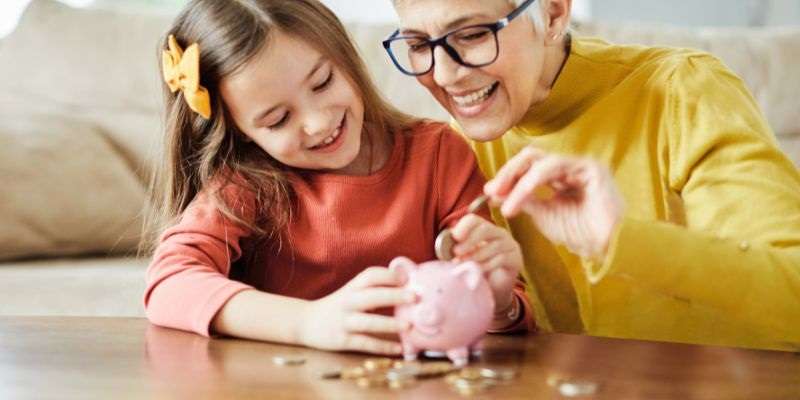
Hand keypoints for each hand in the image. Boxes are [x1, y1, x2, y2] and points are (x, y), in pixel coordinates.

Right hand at [298, 267, 414, 354]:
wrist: (305, 322)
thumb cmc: (337, 306)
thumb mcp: (351, 292)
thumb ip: (372, 288)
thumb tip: (406, 284)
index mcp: (352, 287)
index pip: (370, 275)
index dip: (388, 275)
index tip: (408, 277)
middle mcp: (348, 302)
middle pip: (371, 296)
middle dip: (393, 295)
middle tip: (415, 297)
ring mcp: (344, 322)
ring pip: (368, 322)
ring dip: (389, 323)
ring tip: (408, 325)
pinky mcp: (342, 340)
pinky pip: (365, 343)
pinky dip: (382, 347)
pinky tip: (398, 349)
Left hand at [450, 214, 521, 313]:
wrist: (493, 289)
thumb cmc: (476, 270)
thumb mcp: (464, 257)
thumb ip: (457, 247)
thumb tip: (447, 240)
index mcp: (484, 229)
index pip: (474, 220)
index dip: (464, 226)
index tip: (455, 237)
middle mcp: (499, 233)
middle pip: (485, 228)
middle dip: (469, 240)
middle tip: (456, 252)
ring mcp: (510, 245)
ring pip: (493, 245)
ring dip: (475, 255)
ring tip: (464, 264)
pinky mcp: (516, 259)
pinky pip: (501, 259)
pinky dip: (487, 265)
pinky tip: (478, 271)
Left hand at [484, 146, 623, 259]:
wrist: (606, 248)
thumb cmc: (579, 233)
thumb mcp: (543, 215)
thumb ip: (523, 200)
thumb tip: (495, 193)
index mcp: (559, 178)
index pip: (528, 167)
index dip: (507, 177)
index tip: (489, 194)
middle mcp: (569, 167)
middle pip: (530, 157)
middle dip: (508, 173)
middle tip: (491, 191)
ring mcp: (580, 165)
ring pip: (538, 161)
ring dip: (517, 181)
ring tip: (505, 203)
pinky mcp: (590, 168)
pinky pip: (552, 167)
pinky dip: (531, 182)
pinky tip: (519, 198)